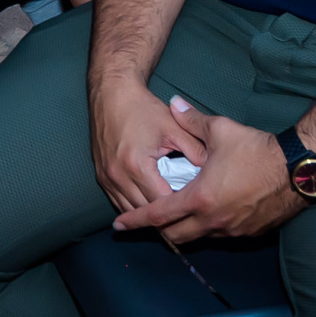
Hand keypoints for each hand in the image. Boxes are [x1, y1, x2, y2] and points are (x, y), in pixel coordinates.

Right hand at [88, 80, 196, 212]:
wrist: (111, 94)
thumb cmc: (142, 109)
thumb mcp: (173, 127)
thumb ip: (196, 150)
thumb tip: (215, 171)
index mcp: (137, 165)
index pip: (162, 202)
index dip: (180, 210)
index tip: (196, 214)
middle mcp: (118, 175)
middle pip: (144, 211)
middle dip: (164, 218)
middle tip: (186, 223)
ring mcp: (106, 177)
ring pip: (128, 211)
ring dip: (147, 217)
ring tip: (168, 222)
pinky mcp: (101, 176)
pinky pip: (117, 201)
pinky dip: (133, 208)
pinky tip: (148, 210)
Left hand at [112, 96, 304, 241]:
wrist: (300, 169)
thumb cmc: (258, 149)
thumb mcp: (220, 130)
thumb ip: (191, 120)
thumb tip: (174, 103)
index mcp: (199, 198)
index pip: (157, 216)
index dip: (135, 221)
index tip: (119, 225)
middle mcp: (212, 221)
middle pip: (174, 236)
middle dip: (158, 230)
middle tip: (146, 221)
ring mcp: (232, 230)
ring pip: (198, 237)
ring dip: (184, 229)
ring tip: (175, 216)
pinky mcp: (249, 233)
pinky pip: (220, 236)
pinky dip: (207, 228)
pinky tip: (207, 213)